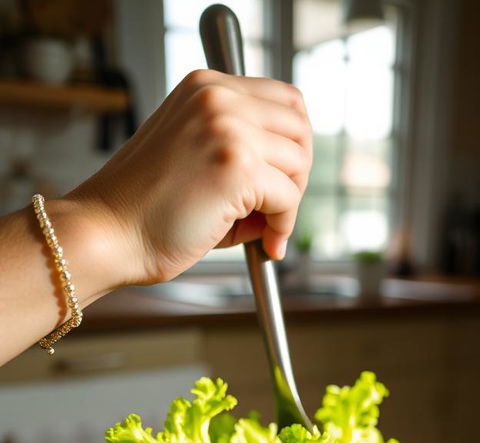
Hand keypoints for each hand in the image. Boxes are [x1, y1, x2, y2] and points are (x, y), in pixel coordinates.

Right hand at [67, 70, 312, 285]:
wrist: (106, 234)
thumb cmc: (145, 209)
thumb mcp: (196, 158)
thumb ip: (242, 152)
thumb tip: (293, 180)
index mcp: (205, 87)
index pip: (284, 99)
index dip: (292, 144)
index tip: (282, 180)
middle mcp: (218, 97)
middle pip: (300, 126)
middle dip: (297, 173)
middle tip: (279, 209)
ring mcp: (228, 129)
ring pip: (298, 162)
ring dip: (289, 202)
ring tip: (261, 229)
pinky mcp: (238, 168)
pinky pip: (288, 198)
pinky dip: (282, 226)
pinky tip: (263, 245)